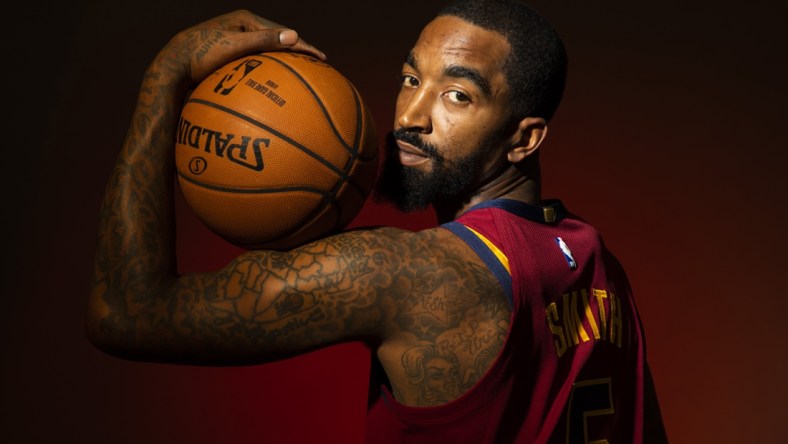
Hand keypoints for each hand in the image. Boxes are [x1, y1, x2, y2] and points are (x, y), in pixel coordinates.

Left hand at [151, 9, 325, 86]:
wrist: (172, 66)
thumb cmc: (200, 55)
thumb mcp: (234, 46)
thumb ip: (264, 41)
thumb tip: (294, 36)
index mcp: (246, 19)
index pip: (283, 32)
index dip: (304, 45)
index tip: (322, 58)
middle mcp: (243, 27)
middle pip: (279, 40)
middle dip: (300, 52)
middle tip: (319, 65)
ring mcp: (237, 41)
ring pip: (269, 52)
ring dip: (287, 61)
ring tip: (304, 74)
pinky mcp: (230, 56)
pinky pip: (258, 63)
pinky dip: (271, 70)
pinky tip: (277, 83)